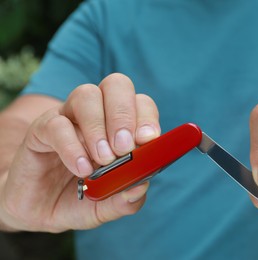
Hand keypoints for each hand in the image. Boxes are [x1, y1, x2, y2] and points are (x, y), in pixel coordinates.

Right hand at [0, 73, 159, 231]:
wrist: (39, 208)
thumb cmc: (79, 198)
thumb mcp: (107, 206)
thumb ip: (126, 200)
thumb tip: (142, 186)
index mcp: (121, 127)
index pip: (141, 104)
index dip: (147, 117)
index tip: (148, 140)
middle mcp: (98, 114)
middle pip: (117, 85)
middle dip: (124, 114)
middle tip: (124, 148)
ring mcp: (68, 118)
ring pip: (86, 95)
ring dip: (98, 127)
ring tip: (103, 160)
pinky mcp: (42, 129)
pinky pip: (57, 124)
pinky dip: (72, 146)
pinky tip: (81, 170)